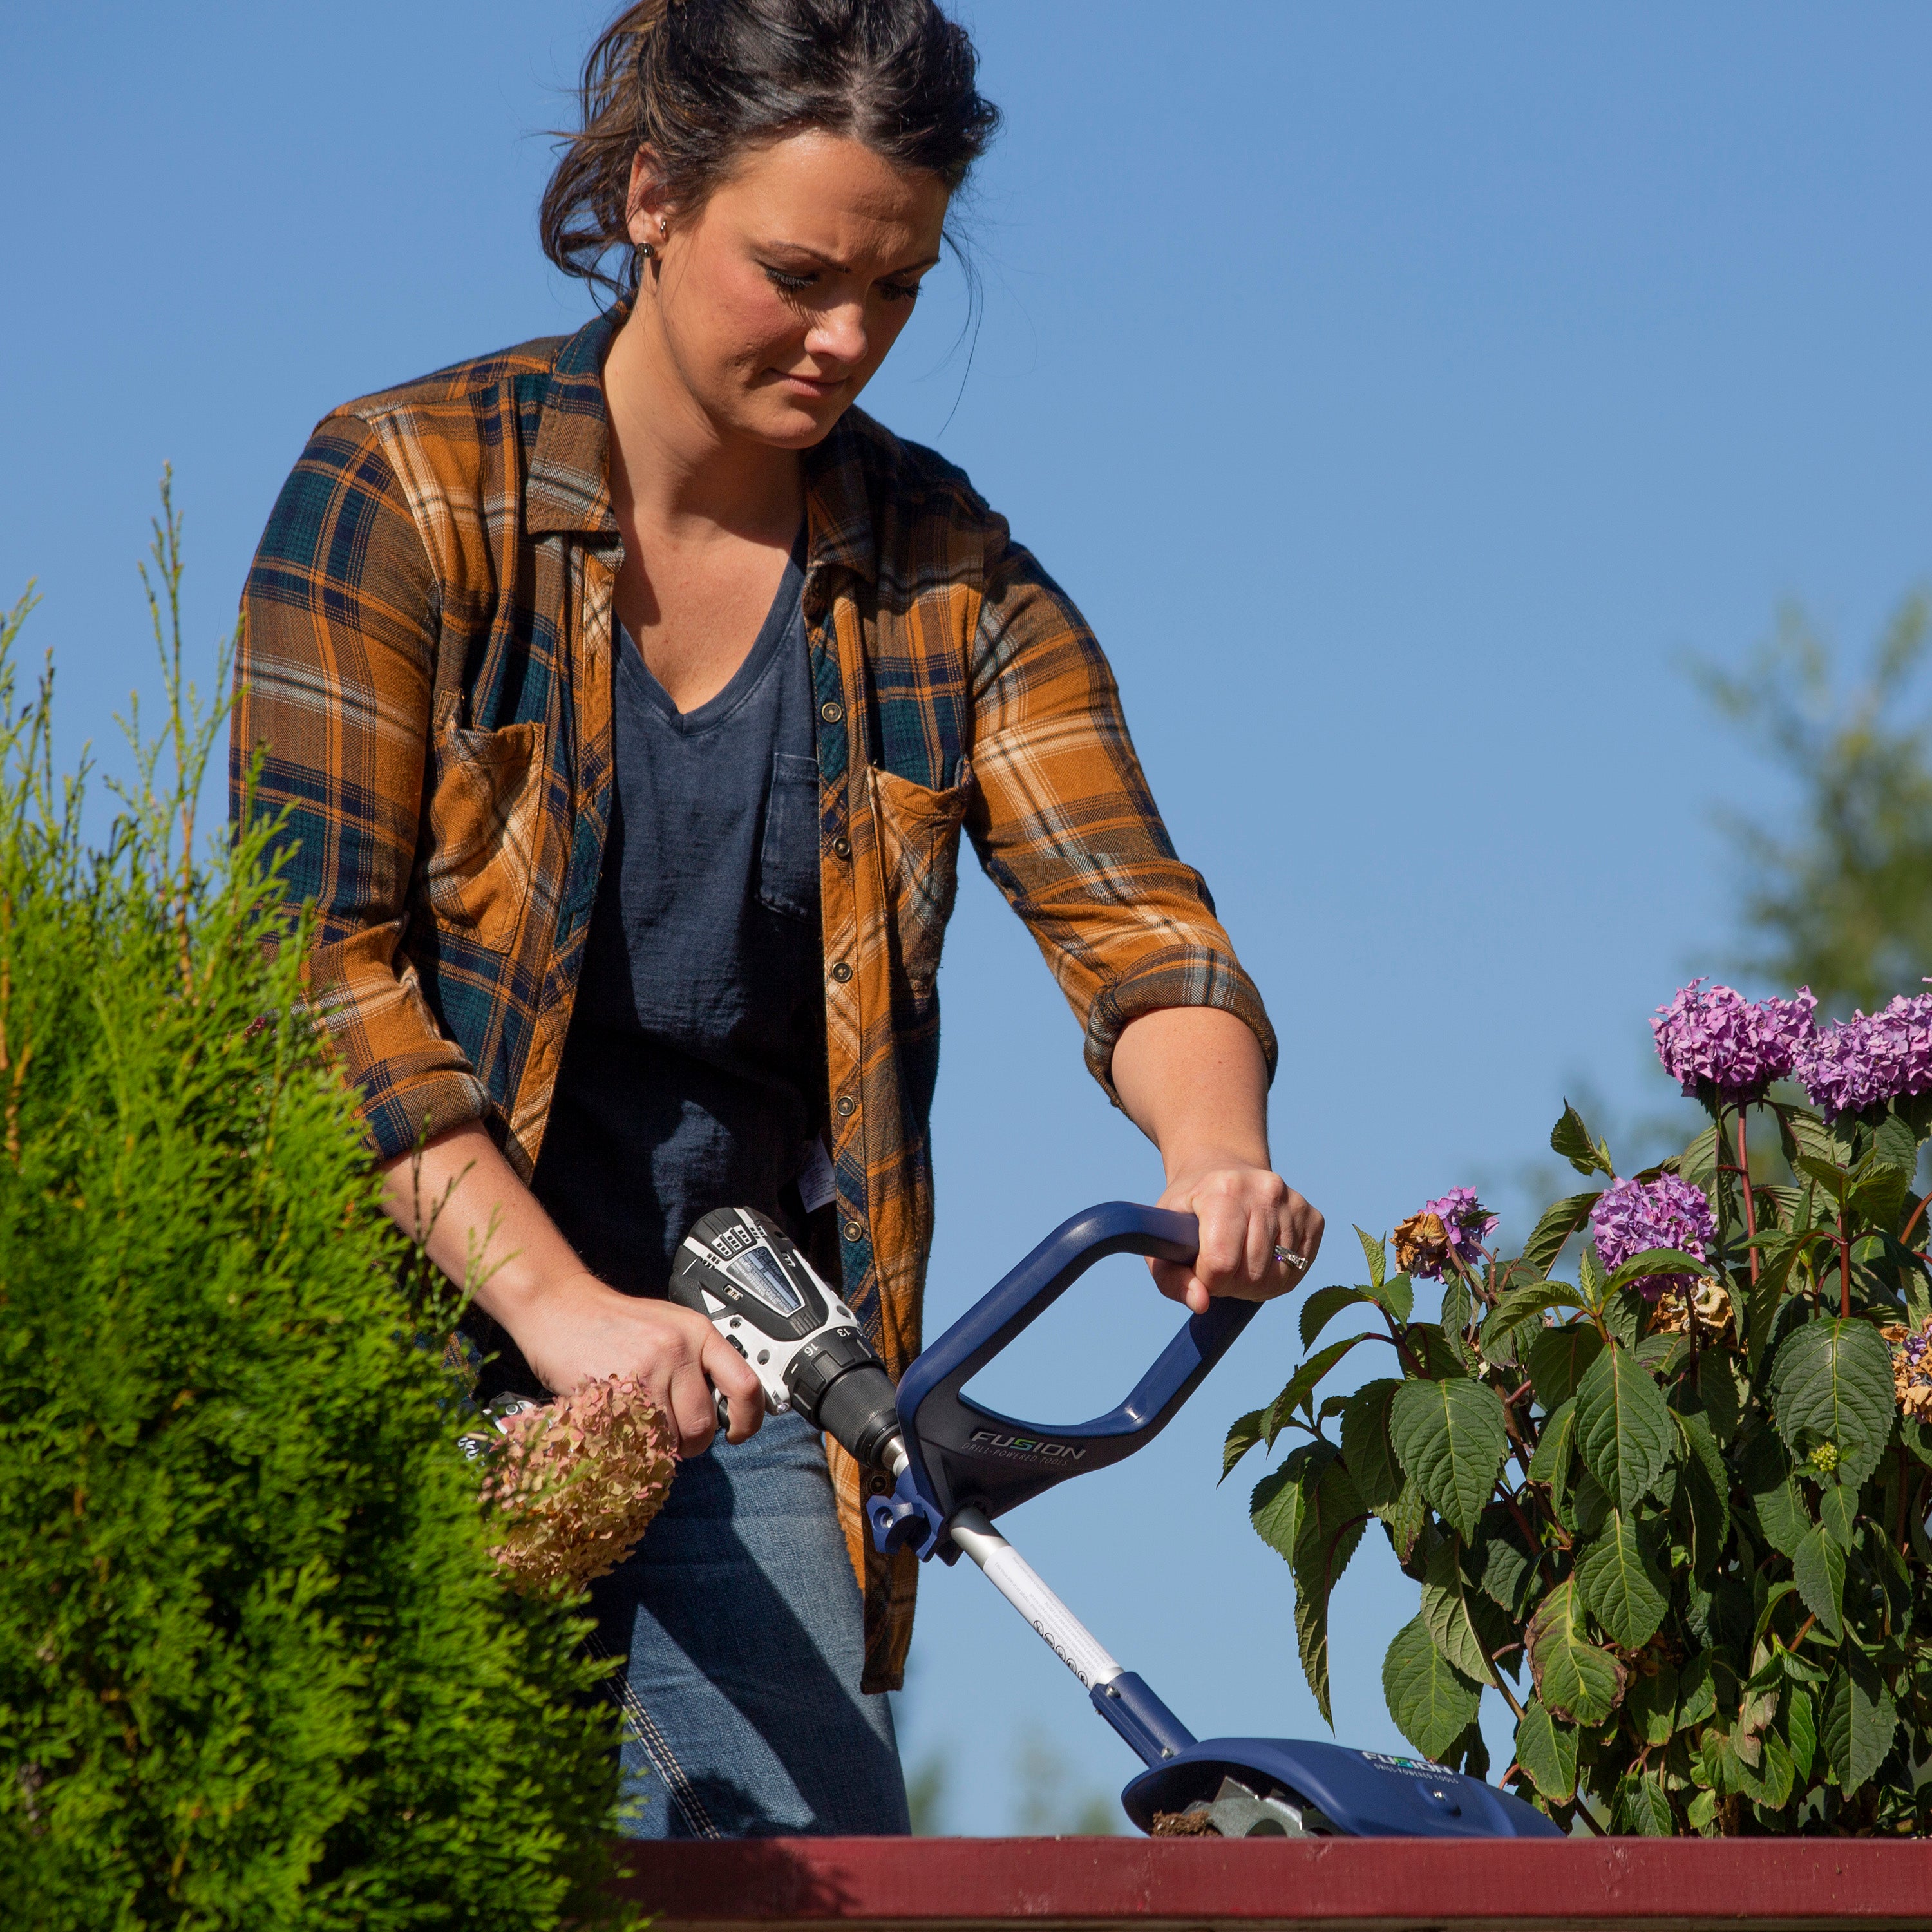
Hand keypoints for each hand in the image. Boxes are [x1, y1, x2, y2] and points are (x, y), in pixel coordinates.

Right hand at [510, 1270, 766, 1457]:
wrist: (561, 1306)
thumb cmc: (616, 1322)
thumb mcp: (670, 1327)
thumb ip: (698, 1362)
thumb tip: (723, 1410)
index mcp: (698, 1332)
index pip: (745, 1384)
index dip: (748, 1419)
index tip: (738, 1433)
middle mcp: (678, 1349)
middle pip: (703, 1423)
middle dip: (692, 1442)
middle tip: (675, 1436)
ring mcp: (646, 1370)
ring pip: (671, 1437)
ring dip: (660, 1445)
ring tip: (642, 1428)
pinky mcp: (615, 1390)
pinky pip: (637, 1438)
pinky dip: (632, 1444)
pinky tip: (621, 1428)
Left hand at [1149, 1156, 1324, 1314]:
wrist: (1221, 1172)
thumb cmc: (1189, 1211)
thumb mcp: (1163, 1237)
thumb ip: (1171, 1278)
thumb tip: (1201, 1304)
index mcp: (1223, 1189)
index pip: (1221, 1262)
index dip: (1208, 1281)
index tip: (1200, 1270)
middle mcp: (1265, 1190)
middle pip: (1253, 1274)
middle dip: (1232, 1286)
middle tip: (1218, 1270)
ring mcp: (1293, 1202)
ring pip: (1280, 1278)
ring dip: (1255, 1285)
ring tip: (1238, 1264)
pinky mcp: (1313, 1217)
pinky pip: (1299, 1270)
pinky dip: (1279, 1277)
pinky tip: (1260, 1258)